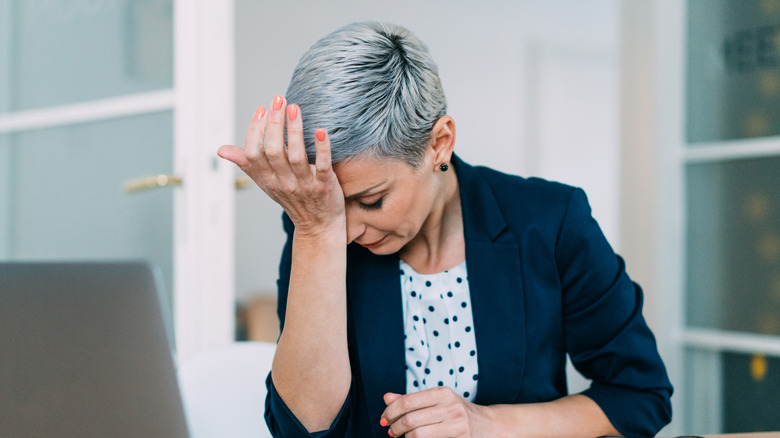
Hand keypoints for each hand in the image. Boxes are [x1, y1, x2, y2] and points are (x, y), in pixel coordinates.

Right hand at [218, 96, 345, 235]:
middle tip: (279, 99)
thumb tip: (221, 150)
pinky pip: (323, 166)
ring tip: (294, 108)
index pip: (254, 153)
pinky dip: (322, 148)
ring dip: (294, 130)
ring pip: (296, 156)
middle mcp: (283, 182)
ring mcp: (304, 185)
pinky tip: (321, 130)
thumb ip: (247, 164)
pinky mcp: (325, 186)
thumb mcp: (266, 184)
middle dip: (275, 123)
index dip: (256, 130)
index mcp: (267, 180)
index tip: (262, 108)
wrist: (318, 226)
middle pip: (273, 151)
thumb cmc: (292, 199)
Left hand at [380, 388, 501, 437]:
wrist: (489, 426)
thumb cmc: (457, 412)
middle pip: (411, 420)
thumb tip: (387, 398)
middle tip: (391, 431)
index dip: (390, 412)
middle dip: (396, 427)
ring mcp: (457, 425)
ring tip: (404, 437)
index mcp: (442, 393)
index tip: (384, 419)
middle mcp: (450, 407)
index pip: (407, 402)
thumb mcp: (437, 400)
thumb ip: (412, 400)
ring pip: (418, 435)